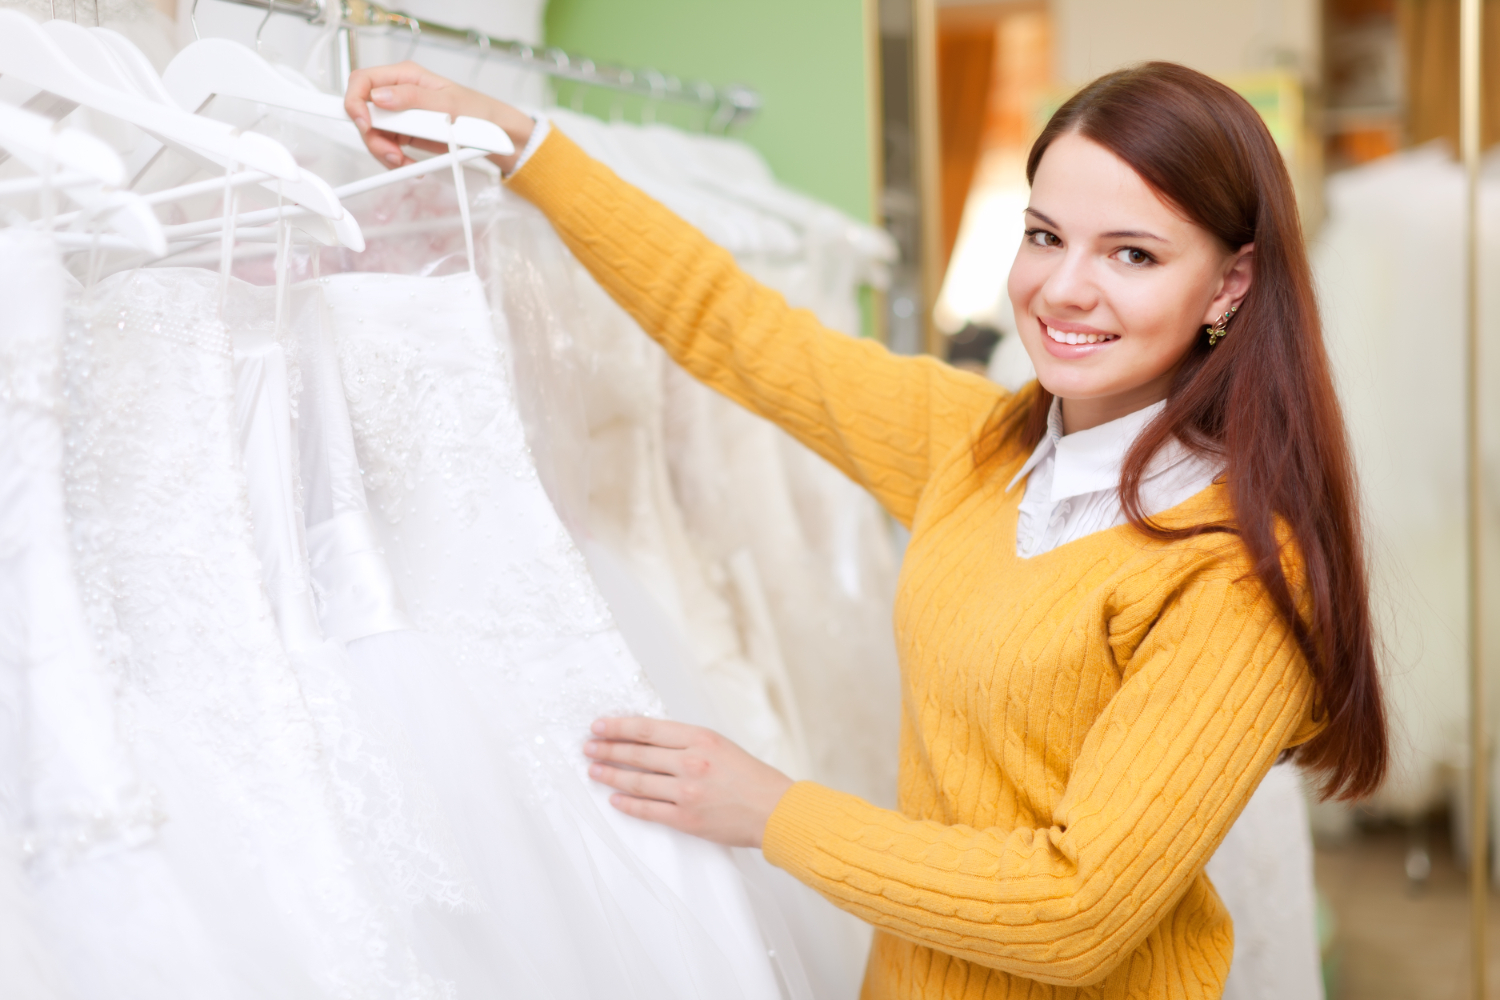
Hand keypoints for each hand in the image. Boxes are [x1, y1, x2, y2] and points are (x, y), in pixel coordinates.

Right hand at [343, 61, 534, 172]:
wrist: (495, 135)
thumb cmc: (478, 111)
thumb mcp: (448, 103)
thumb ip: (411, 99)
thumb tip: (380, 97)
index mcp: (405, 76)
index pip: (363, 81)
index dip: (355, 102)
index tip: (365, 125)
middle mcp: (398, 93)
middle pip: (364, 112)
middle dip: (373, 137)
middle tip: (392, 155)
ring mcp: (401, 115)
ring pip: (374, 134)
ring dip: (384, 153)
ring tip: (405, 164)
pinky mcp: (406, 134)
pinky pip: (388, 148)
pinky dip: (395, 161)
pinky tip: (410, 166)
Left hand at [584, 717, 793, 848]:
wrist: (775, 810)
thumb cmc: (751, 777)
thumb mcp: (720, 745)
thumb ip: (686, 742)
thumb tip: (648, 740)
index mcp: (700, 739)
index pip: (647, 729)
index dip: (618, 727)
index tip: (599, 726)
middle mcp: (691, 763)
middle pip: (637, 754)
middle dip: (608, 749)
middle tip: (589, 748)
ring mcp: (687, 792)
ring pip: (637, 782)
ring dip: (611, 775)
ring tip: (594, 771)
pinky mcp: (686, 819)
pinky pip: (648, 810)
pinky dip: (628, 804)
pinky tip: (615, 799)